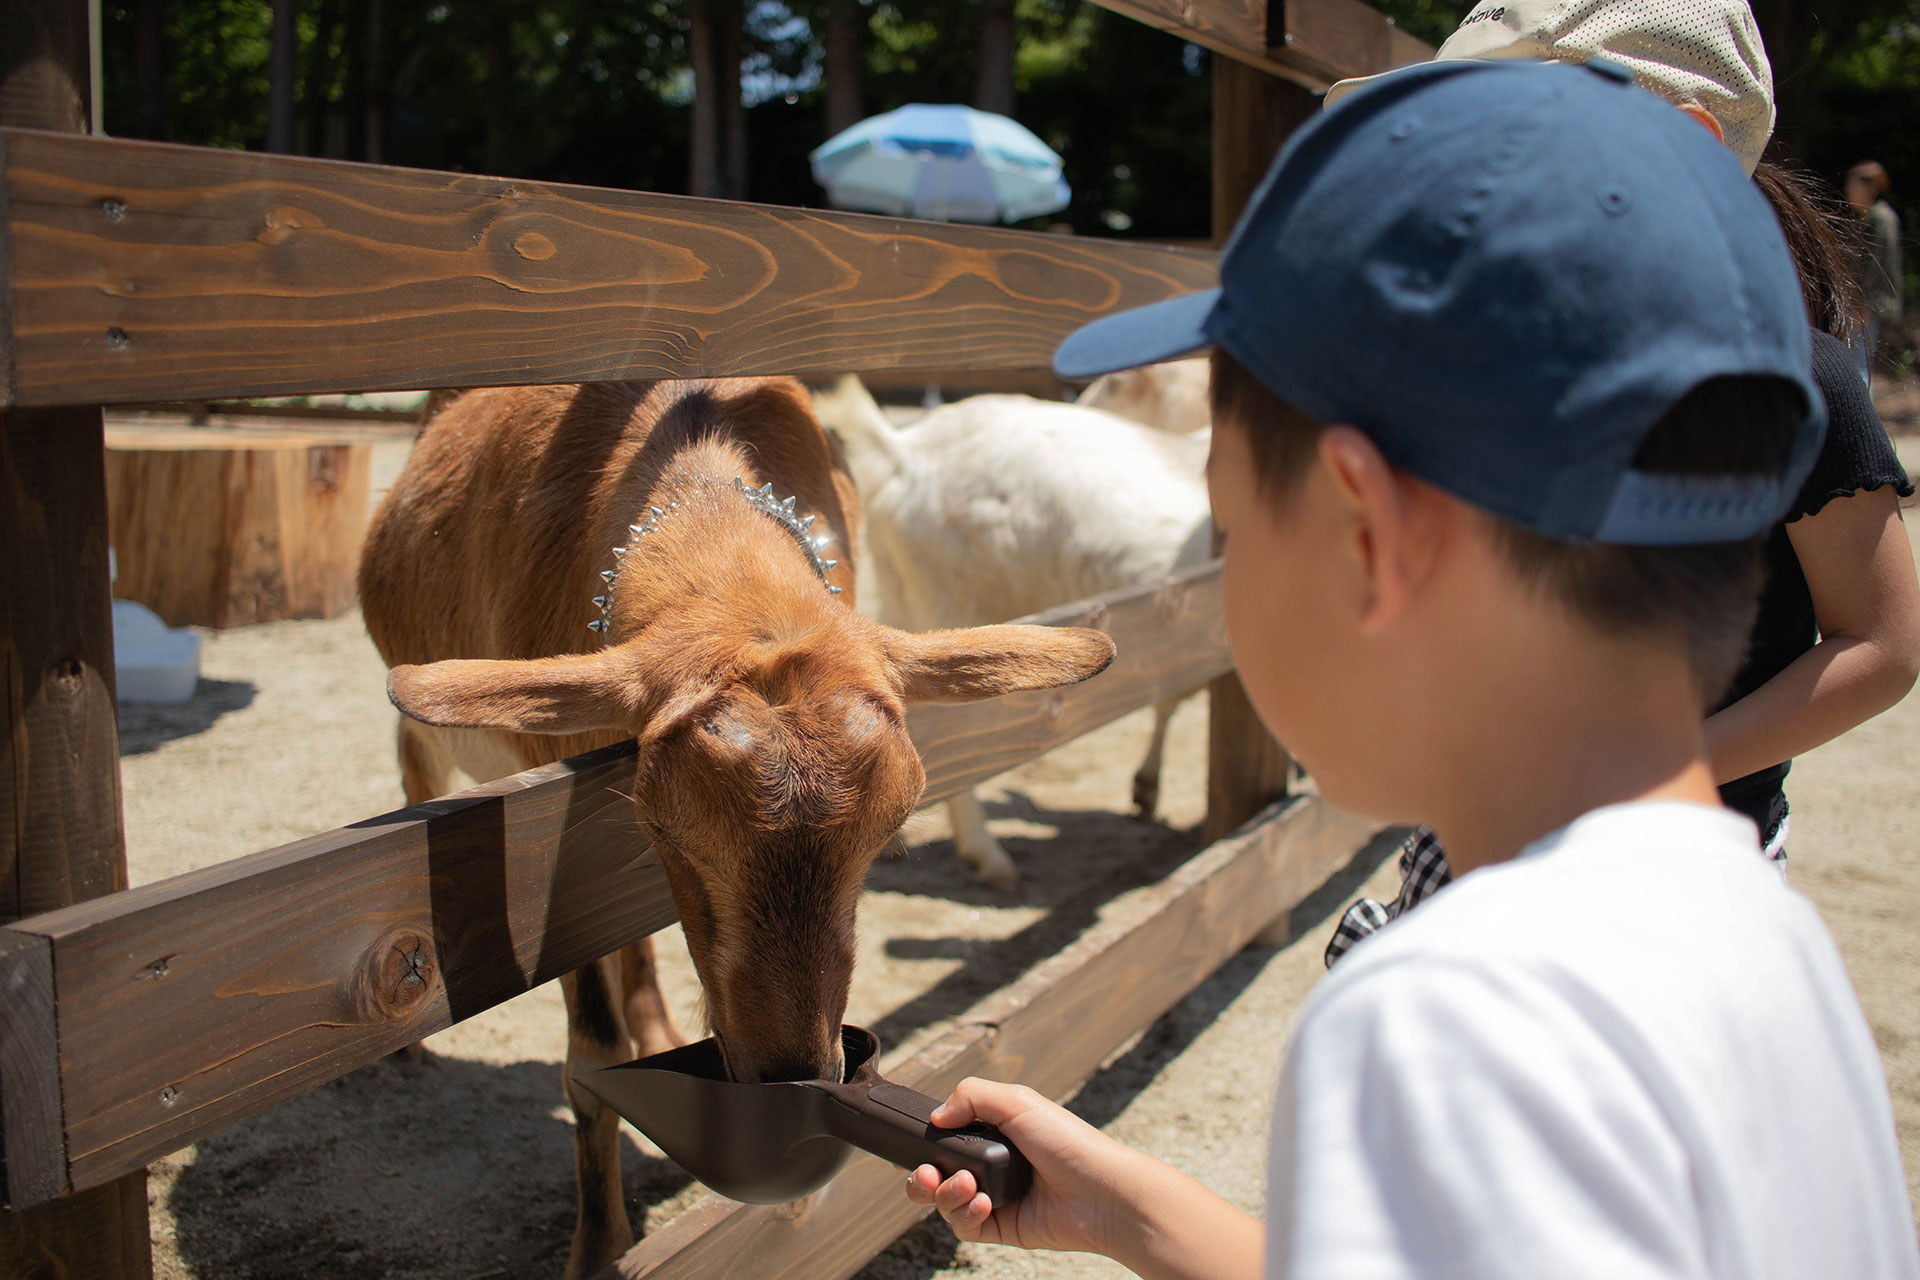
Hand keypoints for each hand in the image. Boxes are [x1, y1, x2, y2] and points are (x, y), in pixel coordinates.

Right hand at [902, 1077, 1138, 1255]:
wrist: (1100, 1191)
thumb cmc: (1068, 1142)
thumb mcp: (1019, 1102)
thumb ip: (972, 1096)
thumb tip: (936, 1117)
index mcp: (993, 1134)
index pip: (946, 1139)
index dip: (925, 1145)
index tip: (914, 1146)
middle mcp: (991, 1166)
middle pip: (935, 1175)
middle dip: (921, 1177)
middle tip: (927, 1174)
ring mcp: (995, 1198)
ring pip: (945, 1202)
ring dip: (945, 1194)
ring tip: (967, 1187)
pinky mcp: (1000, 1227)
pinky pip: (964, 1226)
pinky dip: (965, 1215)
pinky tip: (984, 1204)